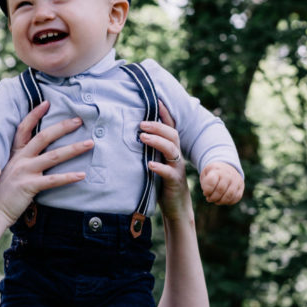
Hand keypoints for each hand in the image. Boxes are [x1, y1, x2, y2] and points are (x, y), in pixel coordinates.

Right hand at [0, 101, 93, 225]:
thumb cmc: (2, 192)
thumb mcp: (9, 170)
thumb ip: (22, 161)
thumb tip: (39, 155)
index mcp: (15, 154)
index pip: (24, 128)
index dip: (35, 114)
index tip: (47, 103)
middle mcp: (21, 159)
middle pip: (44, 136)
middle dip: (63, 127)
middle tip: (79, 120)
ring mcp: (25, 172)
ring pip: (54, 156)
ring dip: (74, 148)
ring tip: (90, 143)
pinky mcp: (30, 186)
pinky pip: (54, 180)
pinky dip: (69, 177)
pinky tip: (82, 175)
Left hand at [139, 101, 190, 221]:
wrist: (176, 205)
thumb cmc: (161, 182)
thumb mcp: (155, 162)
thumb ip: (148, 150)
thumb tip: (130, 135)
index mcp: (171, 149)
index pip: (170, 127)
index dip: (165, 113)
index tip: (156, 100)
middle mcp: (176, 155)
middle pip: (172, 134)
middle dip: (157, 126)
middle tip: (141, 124)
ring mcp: (176, 167)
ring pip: (171, 149)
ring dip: (157, 142)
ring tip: (142, 138)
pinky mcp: (174, 181)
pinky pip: (169, 172)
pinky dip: (159, 167)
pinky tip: (149, 165)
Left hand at [200, 161, 243, 204]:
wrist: (225, 168)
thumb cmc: (213, 174)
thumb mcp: (205, 174)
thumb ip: (205, 183)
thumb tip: (208, 193)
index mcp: (217, 170)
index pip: (211, 182)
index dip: (207, 190)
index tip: (205, 193)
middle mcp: (228, 175)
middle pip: (220, 190)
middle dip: (213, 198)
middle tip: (209, 199)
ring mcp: (236, 180)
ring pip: (229, 195)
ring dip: (220, 201)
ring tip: (216, 201)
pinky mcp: (241, 186)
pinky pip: (236, 197)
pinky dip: (228, 202)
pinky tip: (223, 200)